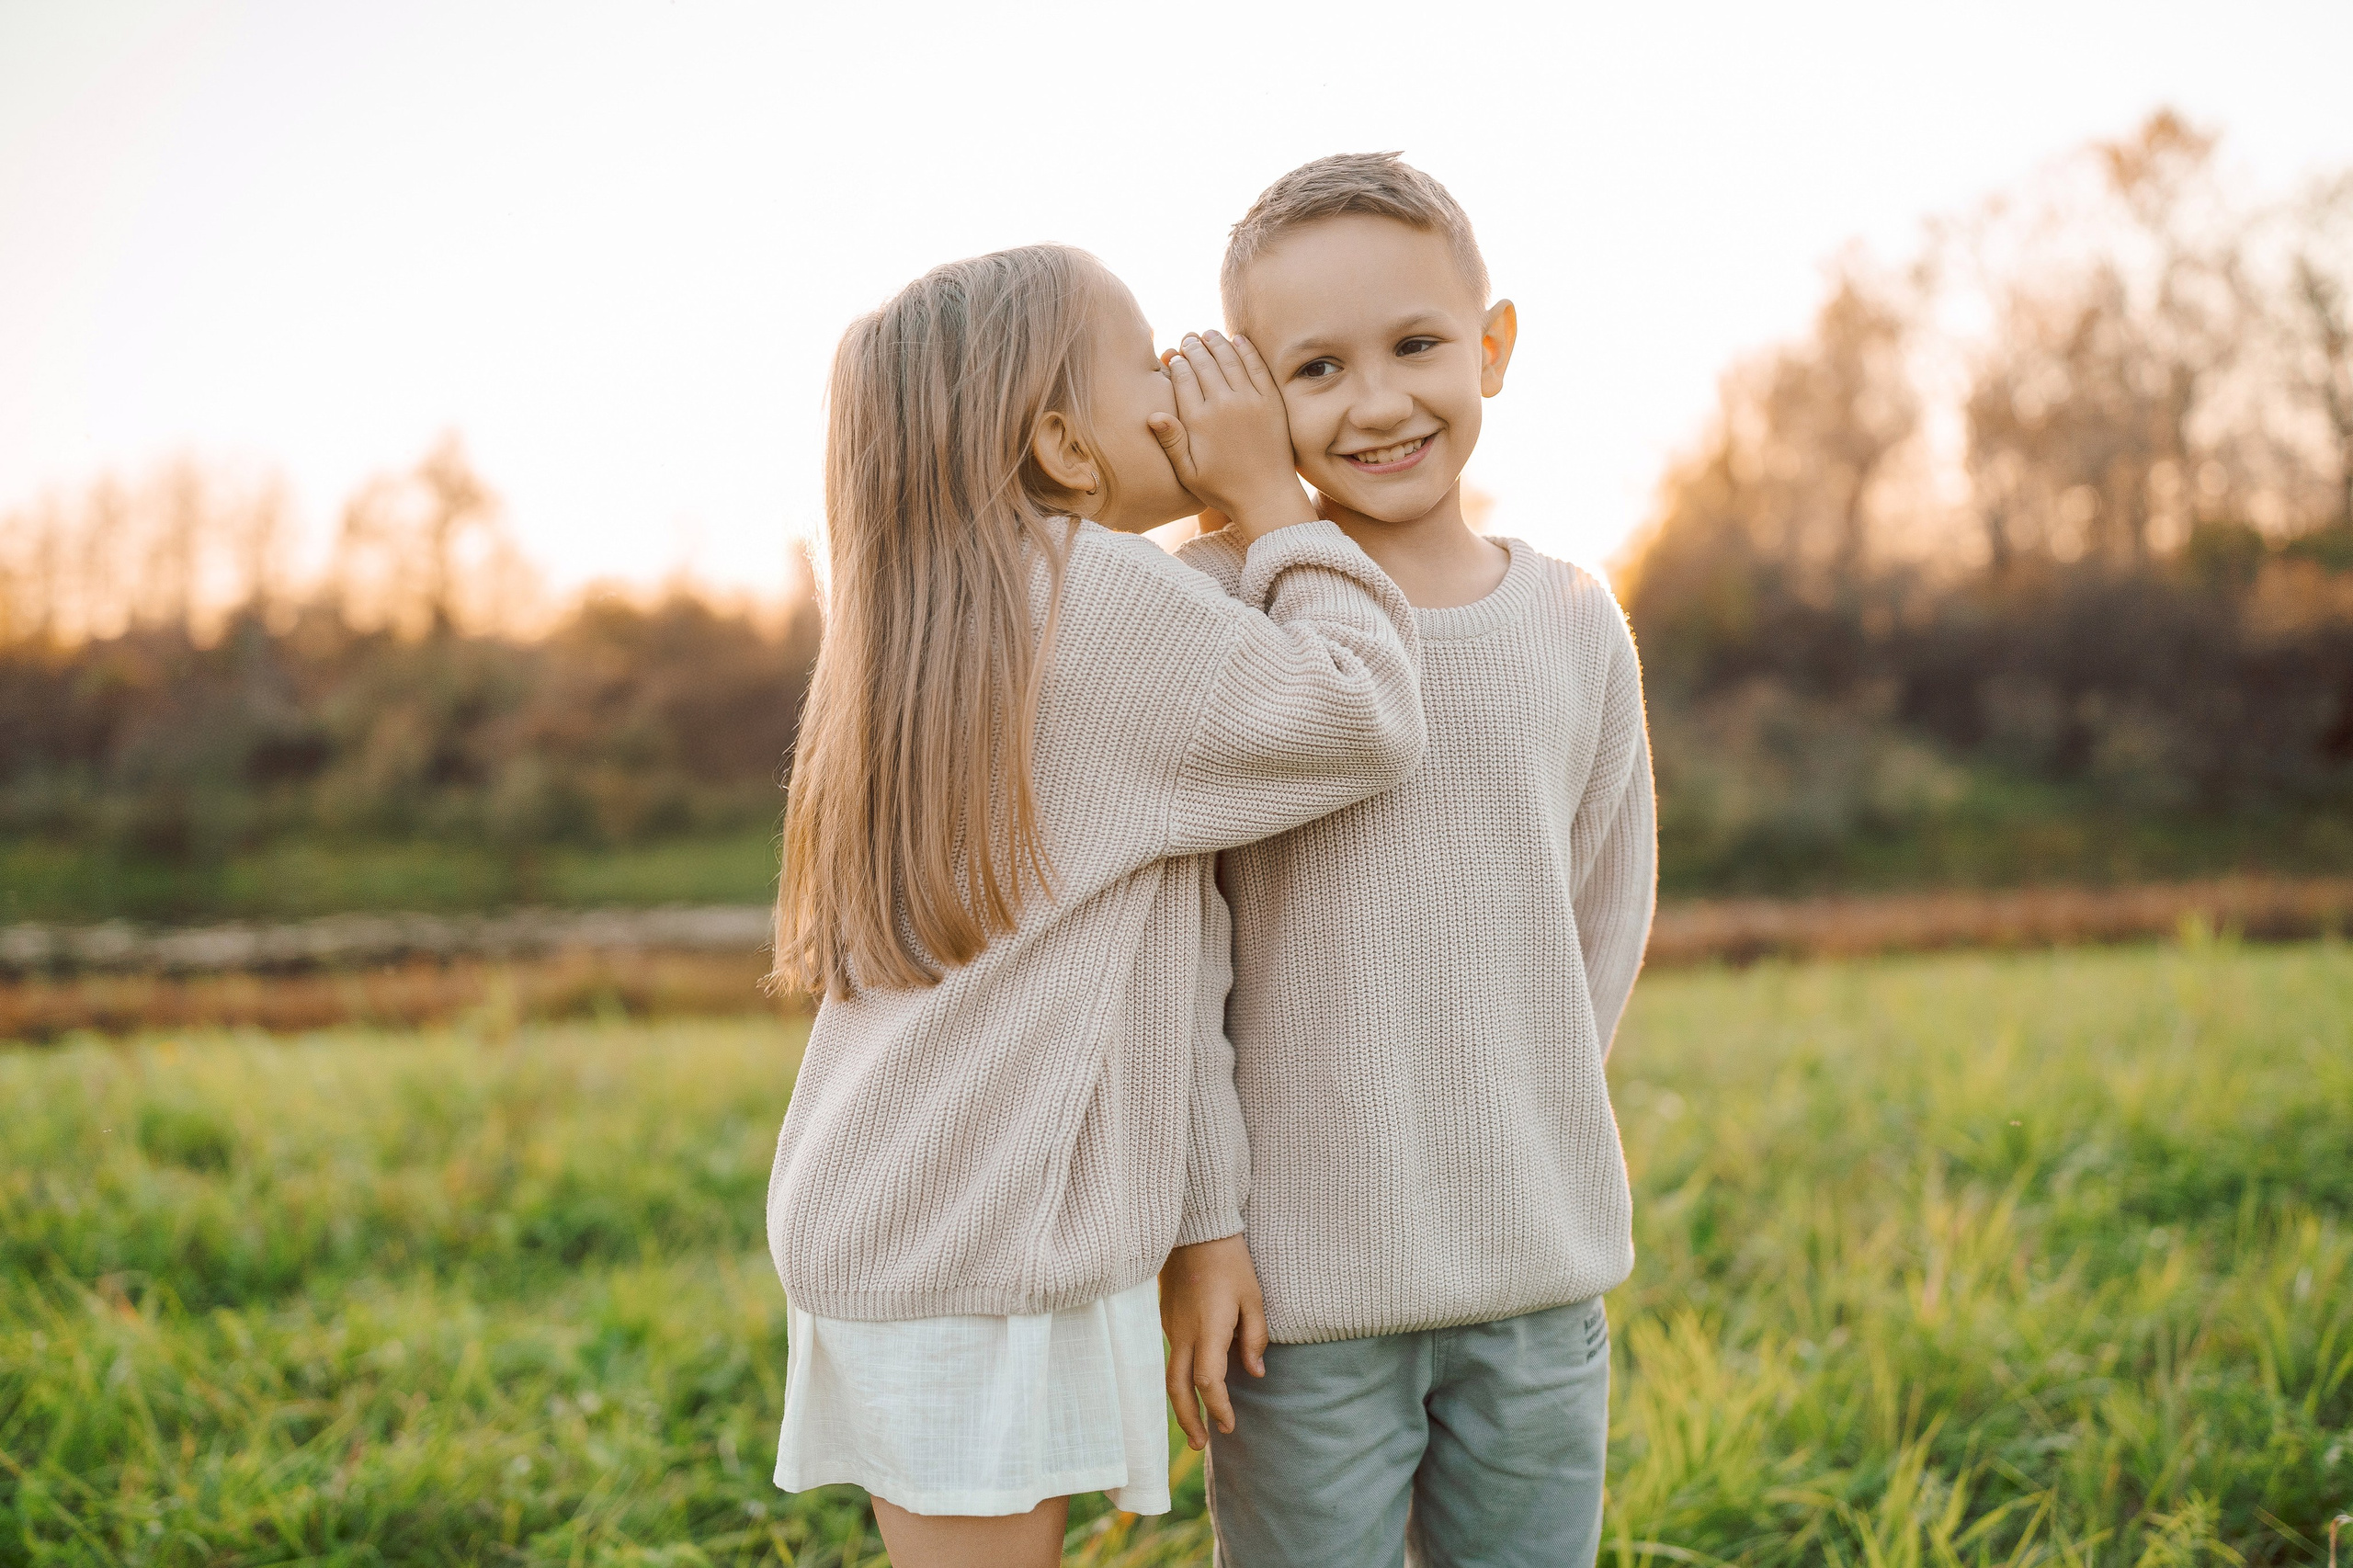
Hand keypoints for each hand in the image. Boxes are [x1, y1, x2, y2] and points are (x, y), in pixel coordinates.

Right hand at [1148, 332, 1315, 543]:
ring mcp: (1250, 400)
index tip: (1174, 356)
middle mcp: (1224, 404)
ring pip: (1229, 358)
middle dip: (1194, 347)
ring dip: (1218, 342)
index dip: (1177, 362)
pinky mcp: (1271, 400)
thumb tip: (1153, 415)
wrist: (1266, 495)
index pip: (1184, 377)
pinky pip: (1256, 365)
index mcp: (1199, 420)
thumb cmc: (1223, 488)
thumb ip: (1171, 442)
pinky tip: (1238, 340)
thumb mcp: (1188, 472)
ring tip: (1209, 334)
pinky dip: (1246, 349)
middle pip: (1205, 363)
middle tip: (1190, 339)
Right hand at [1159, 1234, 1268, 1449]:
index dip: (1218, 1408)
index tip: (1229, 1425)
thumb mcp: (1254, 1298)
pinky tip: (1194, 1385)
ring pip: (1171, 1375)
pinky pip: (1173, 1355)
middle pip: (1178, 1389)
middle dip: (1189, 1420)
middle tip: (1201, 1445)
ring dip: (1182, 1403)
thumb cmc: (1230, 1261)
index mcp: (1209, 1330)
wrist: (1195, 1229)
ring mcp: (1171, 1326)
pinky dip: (1181, 1378)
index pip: (1209, 1383)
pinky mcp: (1166, 1318)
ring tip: (1195, 1425)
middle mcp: (1184, 1334)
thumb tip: (1256, 1374)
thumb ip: (1255, 1339)